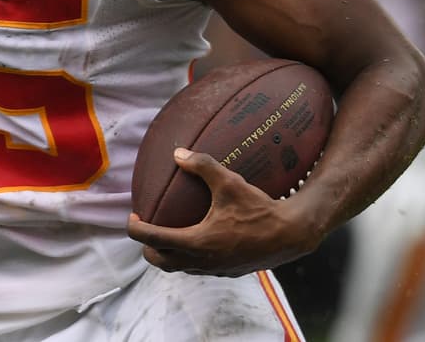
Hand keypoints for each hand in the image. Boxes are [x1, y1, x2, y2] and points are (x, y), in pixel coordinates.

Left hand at [126, 148, 320, 276]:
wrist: (291, 235)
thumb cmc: (259, 209)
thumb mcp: (230, 182)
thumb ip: (202, 166)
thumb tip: (178, 153)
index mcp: (195, 242)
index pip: (151, 239)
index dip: (134, 227)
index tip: (133, 215)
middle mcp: (201, 262)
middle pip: (159, 261)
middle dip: (147, 245)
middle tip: (148, 225)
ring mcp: (214, 270)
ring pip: (178, 268)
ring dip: (167, 253)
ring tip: (168, 231)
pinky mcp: (227, 272)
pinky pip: (197, 268)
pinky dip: (188, 257)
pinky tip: (197, 239)